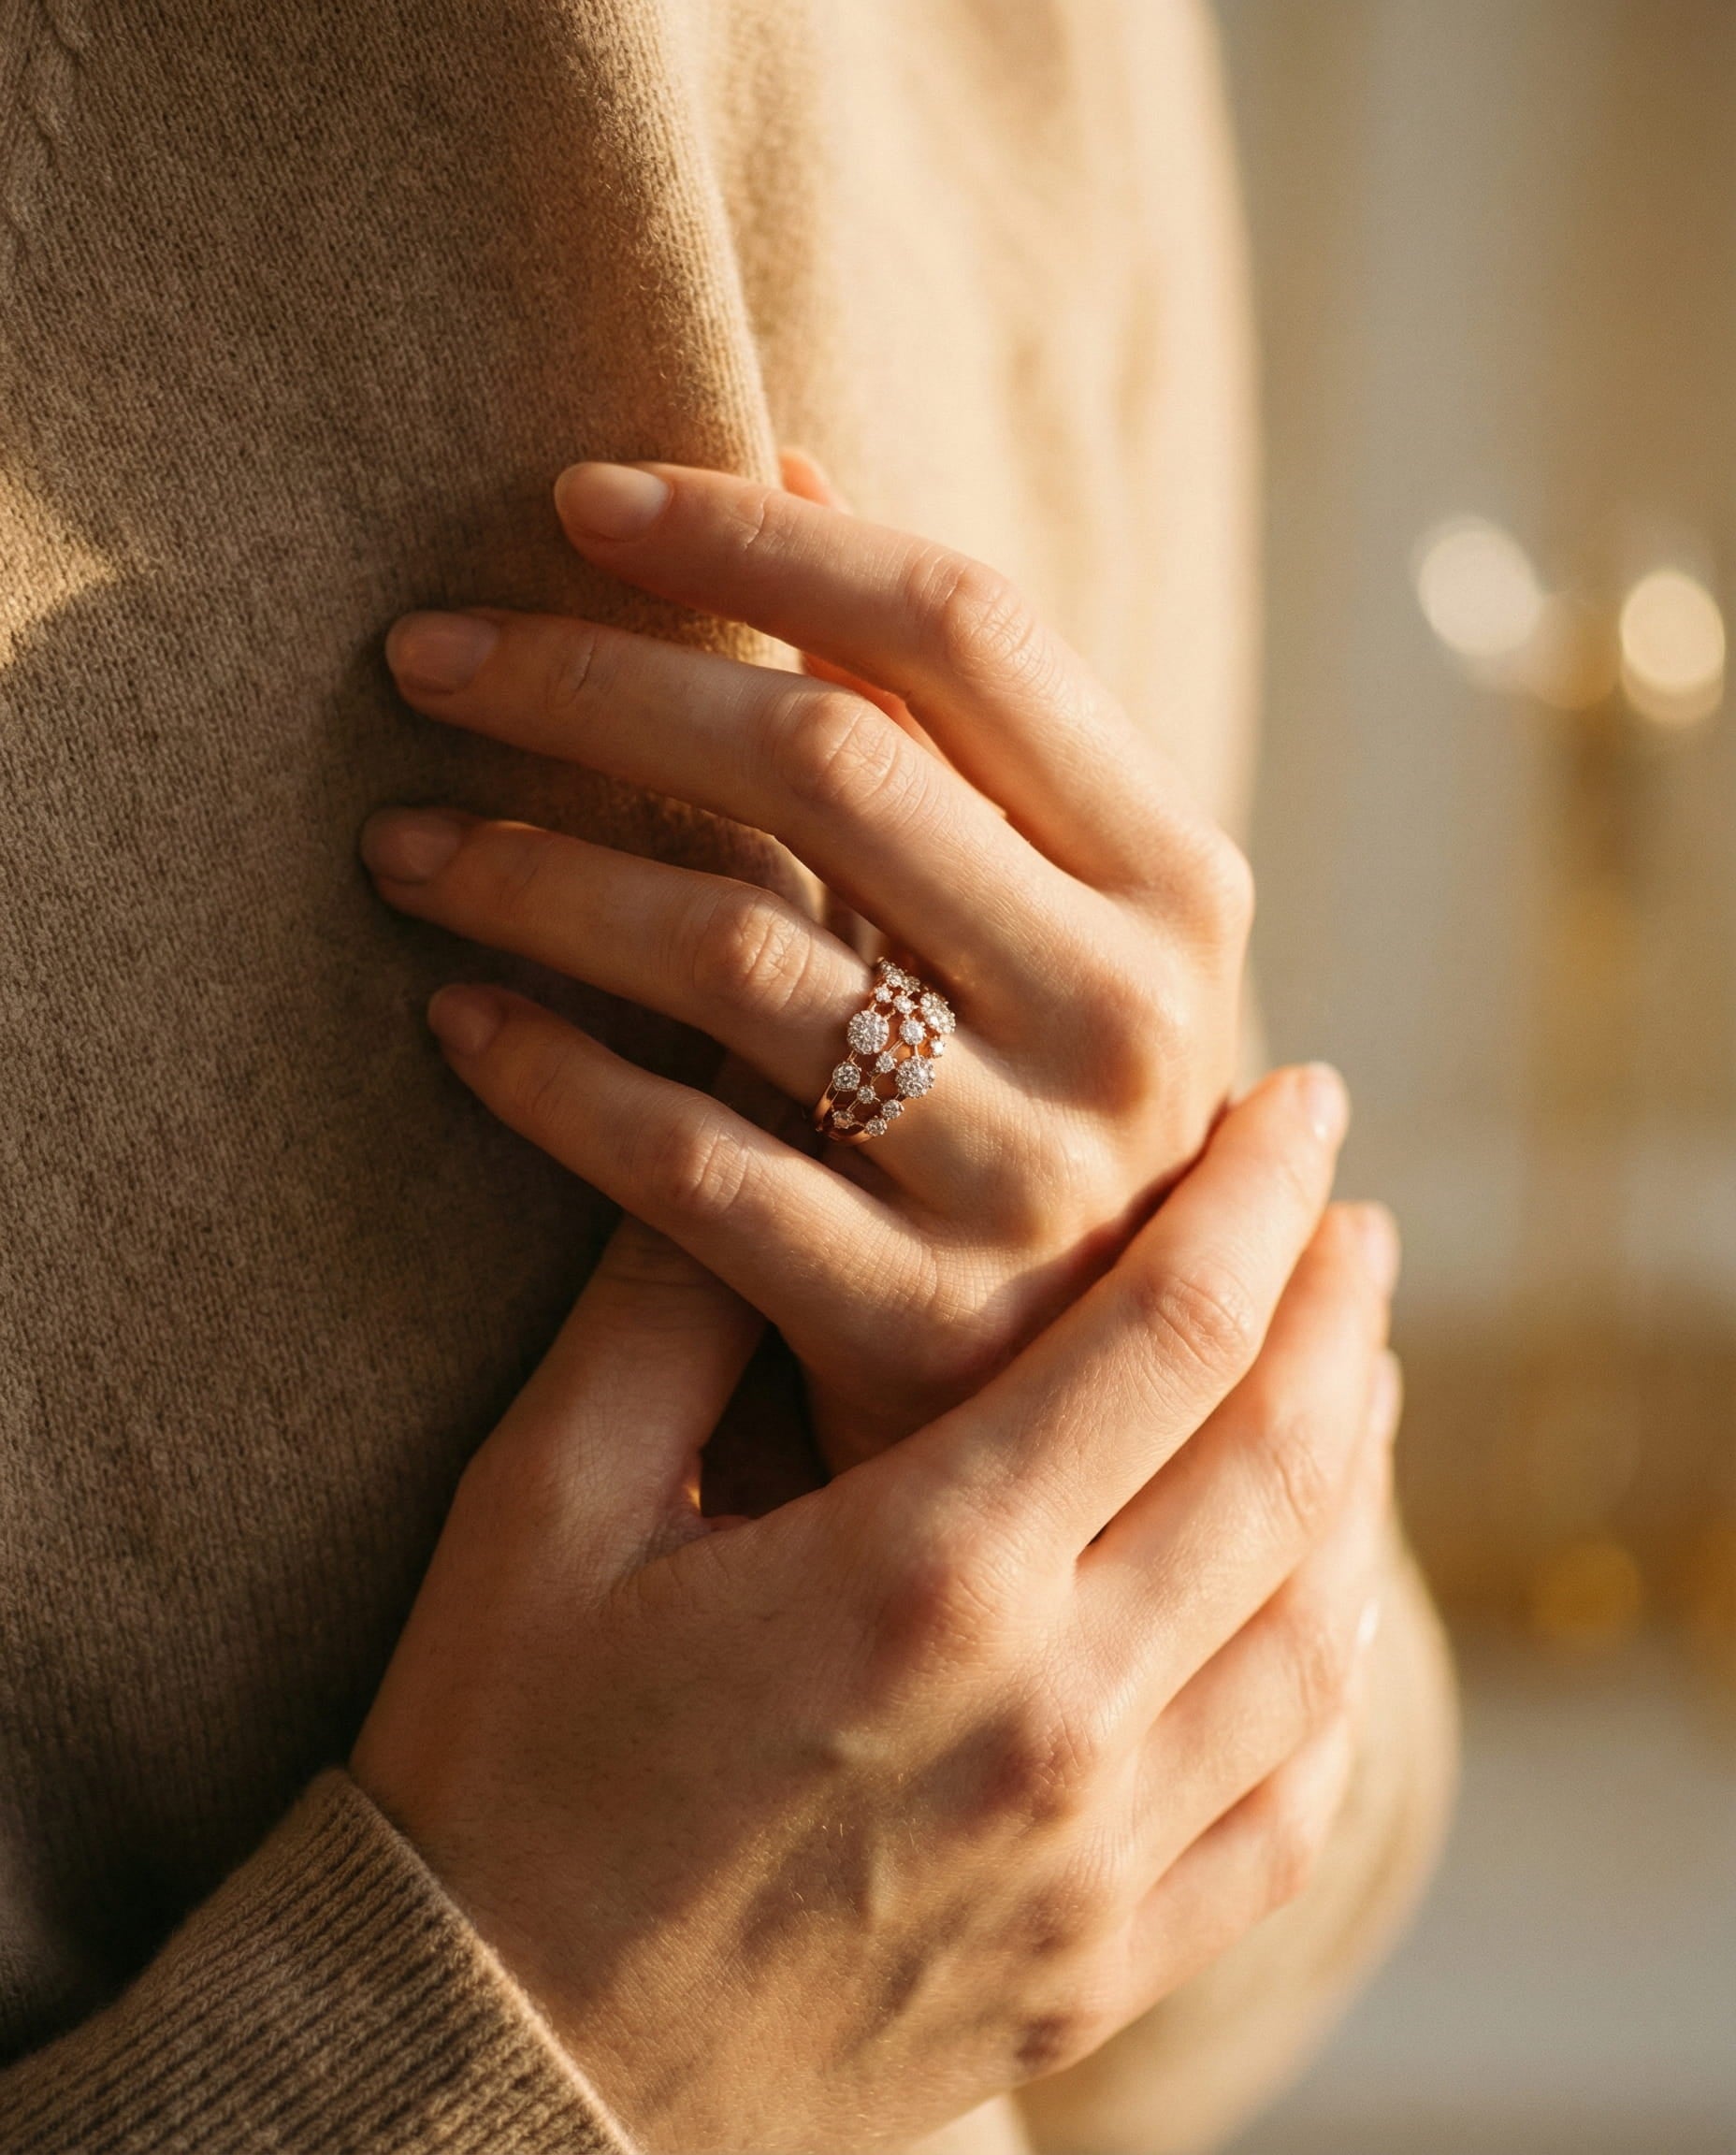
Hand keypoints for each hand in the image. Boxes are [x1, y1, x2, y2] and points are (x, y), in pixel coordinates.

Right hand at [351, 1069, 1397, 2154]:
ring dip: (1358, 1466)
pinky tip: (1325, 1596)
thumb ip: (670, 1309)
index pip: (1170, 1335)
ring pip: (1317, 1626)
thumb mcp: (540, 1511)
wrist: (493, 2071)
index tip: (1297, 1104)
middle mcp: (1055, 1717)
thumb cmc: (496, 1773)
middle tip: (1348, 1205)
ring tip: (1353, 1362)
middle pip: (1284, 1459)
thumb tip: (760, 1130)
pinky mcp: (1102, 1962)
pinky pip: (1292, 1798)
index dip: (1256, 1197)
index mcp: (923, 1576)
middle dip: (1334, 1303)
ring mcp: (1098, 1860)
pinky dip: (1336, 1666)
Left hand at [363, 459, 1252, 1460]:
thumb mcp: (1049, 909)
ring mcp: (1028, 1170)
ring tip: (398, 841)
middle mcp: (1130, 1008)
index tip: (574, 502)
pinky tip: (455, 1021)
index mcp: (1174, 873)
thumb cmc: (1035, 1102)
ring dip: (534, 871)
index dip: (759, 540)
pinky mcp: (911, 1314)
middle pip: (829, 761)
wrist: (1090, 1401)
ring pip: (734, 952)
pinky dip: (548, 1075)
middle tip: (421, 652)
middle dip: (592, 681)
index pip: (967, 625)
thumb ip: (941, 706)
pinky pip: (686, 1163)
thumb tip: (790, 454)